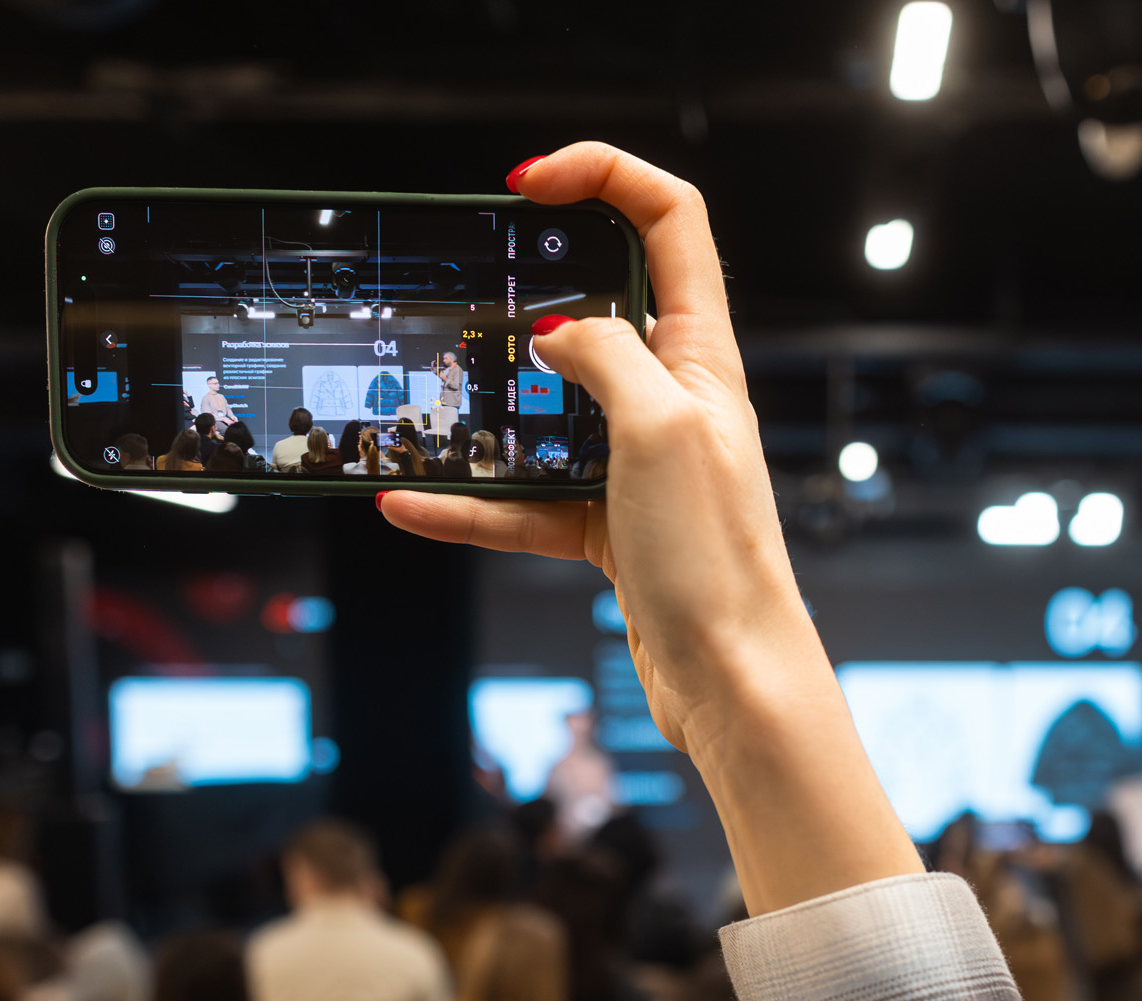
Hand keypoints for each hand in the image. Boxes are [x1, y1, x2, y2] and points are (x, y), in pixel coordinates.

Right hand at [378, 143, 801, 759]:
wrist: (732, 681)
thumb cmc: (718, 557)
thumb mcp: (660, 428)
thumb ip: (607, 357)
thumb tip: (559, 334)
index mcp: (704, 355)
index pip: (671, 222)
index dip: (606, 178)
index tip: (529, 181)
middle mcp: (675, 400)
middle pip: (601, 309)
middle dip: (528, 291)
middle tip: (466, 289)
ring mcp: (640, 464)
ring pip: (547, 413)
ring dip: (484, 410)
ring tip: (417, 402)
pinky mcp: (611, 527)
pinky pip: (526, 501)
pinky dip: (470, 503)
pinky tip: (409, 503)